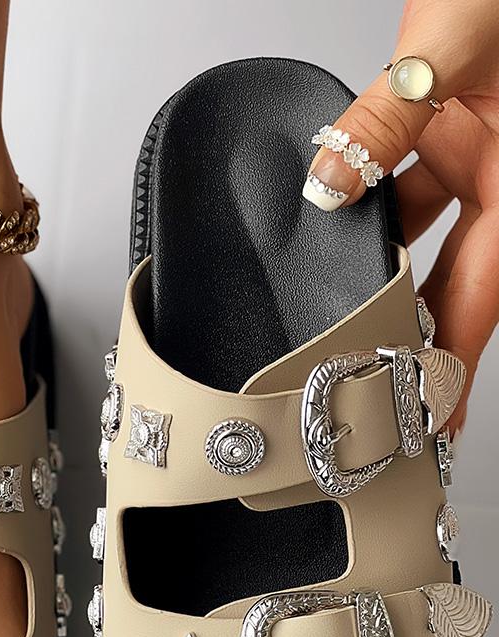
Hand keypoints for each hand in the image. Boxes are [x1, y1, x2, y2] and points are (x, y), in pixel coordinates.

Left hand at [302, 0, 498, 437]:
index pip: (484, 291)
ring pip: (433, 241)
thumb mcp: (447, 47)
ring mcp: (476, 157)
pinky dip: (378, 220)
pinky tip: (343, 241)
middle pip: (460, 282)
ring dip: (392, 282)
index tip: (434, 413)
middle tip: (388, 397)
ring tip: (355, 334)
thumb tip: (330, 184)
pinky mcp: (450, 134)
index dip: (455, 357)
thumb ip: (384, 119)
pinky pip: (412, 193)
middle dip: (423, 339)